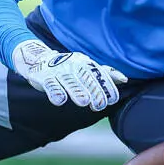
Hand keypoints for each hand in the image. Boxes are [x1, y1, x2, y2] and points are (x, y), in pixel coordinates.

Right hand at [12, 40, 127, 110]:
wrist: (38, 59)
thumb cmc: (68, 67)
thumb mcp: (86, 67)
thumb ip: (104, 73)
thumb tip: (125, 79)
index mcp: (84, 62)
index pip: (98, 74)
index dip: (105, 86)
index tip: (112, 100)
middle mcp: (72, 65)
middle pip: (85, 77)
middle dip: (93, 90)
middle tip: (99, 105)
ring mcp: (57, 70)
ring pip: (68, 81)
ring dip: (76, 91)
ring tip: (83, 102)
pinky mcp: (43, 76)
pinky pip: (50, 84)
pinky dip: (55, 91)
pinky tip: (60, 101)